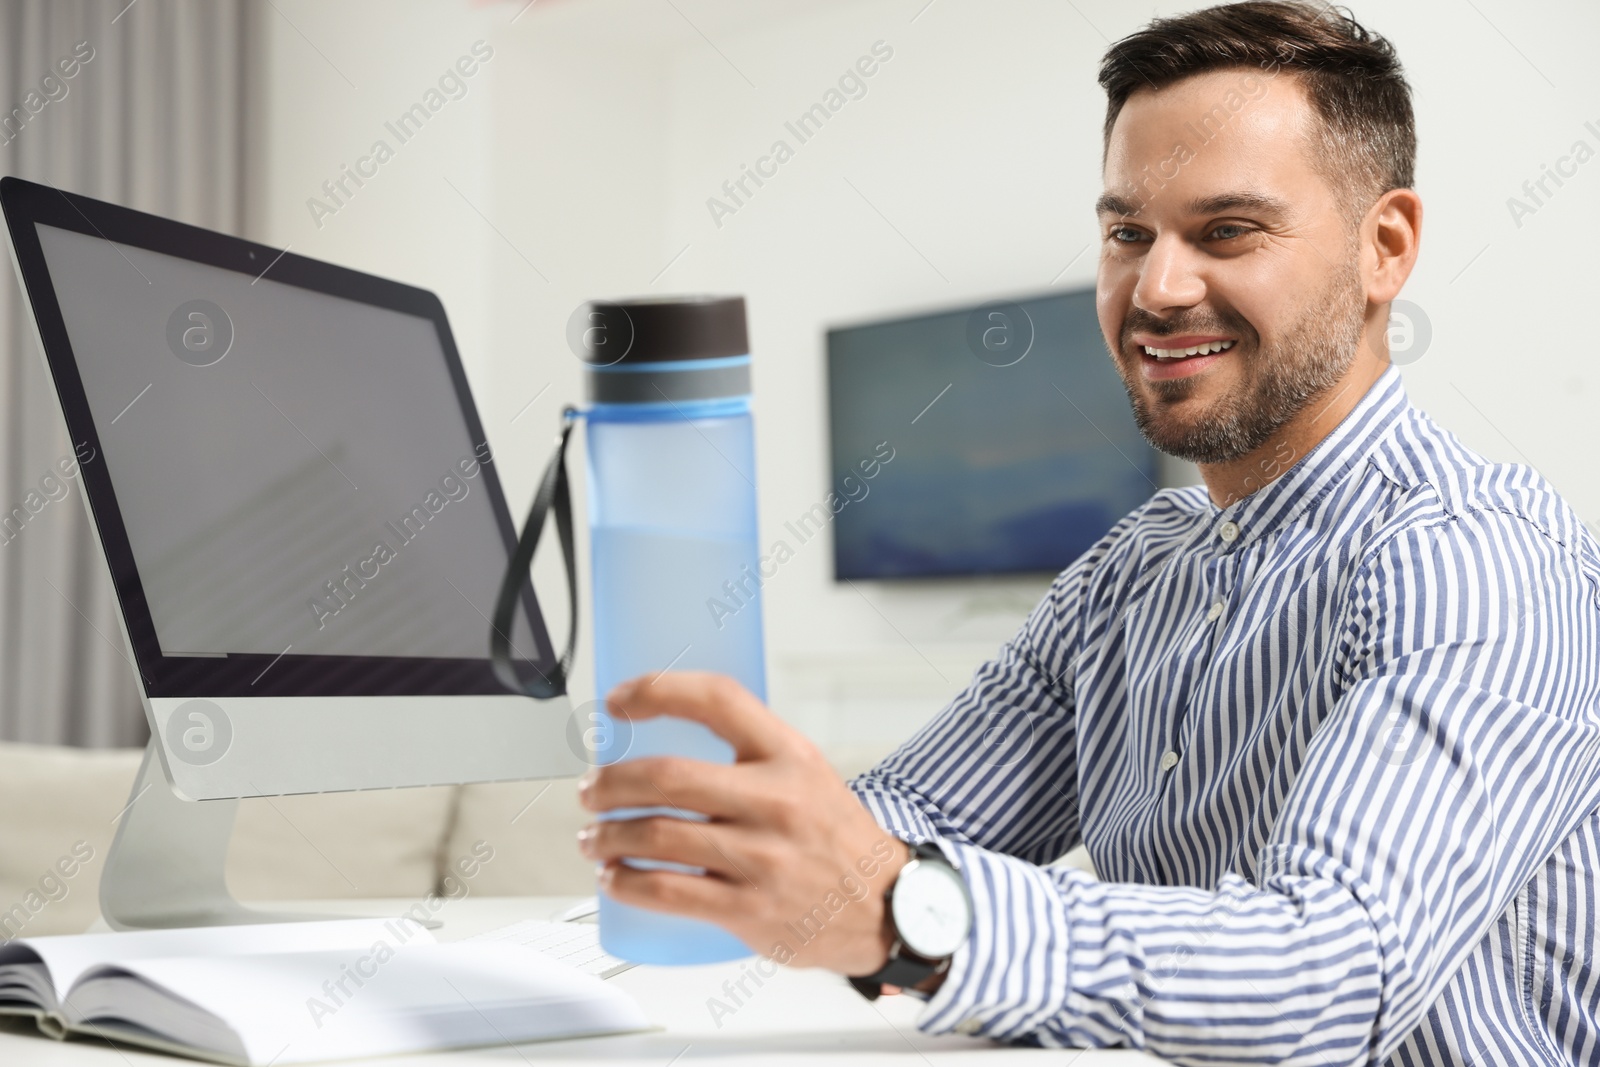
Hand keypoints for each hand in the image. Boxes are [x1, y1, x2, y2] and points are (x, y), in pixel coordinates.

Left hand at [577, 671, 909, 973]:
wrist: (886, 906)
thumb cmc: (834, 837)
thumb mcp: (805, 774)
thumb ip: (748, 754)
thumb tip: (666, 740)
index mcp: (788, 755)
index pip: (717, 700)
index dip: (658, 691)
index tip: (619, 701)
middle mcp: (776, 801)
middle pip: (667, 776)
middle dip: (610, 783)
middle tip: (591, 790)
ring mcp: (762, 858)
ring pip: (657, 836)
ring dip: (607, 836)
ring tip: (593, 838)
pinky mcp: (749, 909)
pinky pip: (668, 892)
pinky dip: (626, 883)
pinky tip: (614, 878)